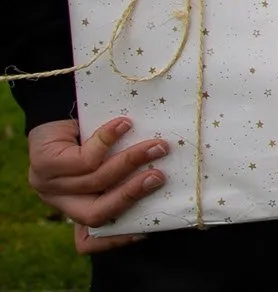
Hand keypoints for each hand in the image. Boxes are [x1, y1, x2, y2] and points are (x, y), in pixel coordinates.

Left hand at [26, 117, 165, 251]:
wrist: (55, 106)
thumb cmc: (89, 134)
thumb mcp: (106, 161)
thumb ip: (120, 177)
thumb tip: (163, 180)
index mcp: (74, 206)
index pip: (85, 241)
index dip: (113, 242)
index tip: (145, 233)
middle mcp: (59, 201)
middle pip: (96, 213)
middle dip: (131, 194)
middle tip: (159, 177)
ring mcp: (48, 185)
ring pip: (95, 182)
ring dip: (131, 161)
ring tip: (156, 146)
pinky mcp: (44, 164)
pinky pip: (84, 159)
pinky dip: (108, 140)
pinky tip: (124, 125)